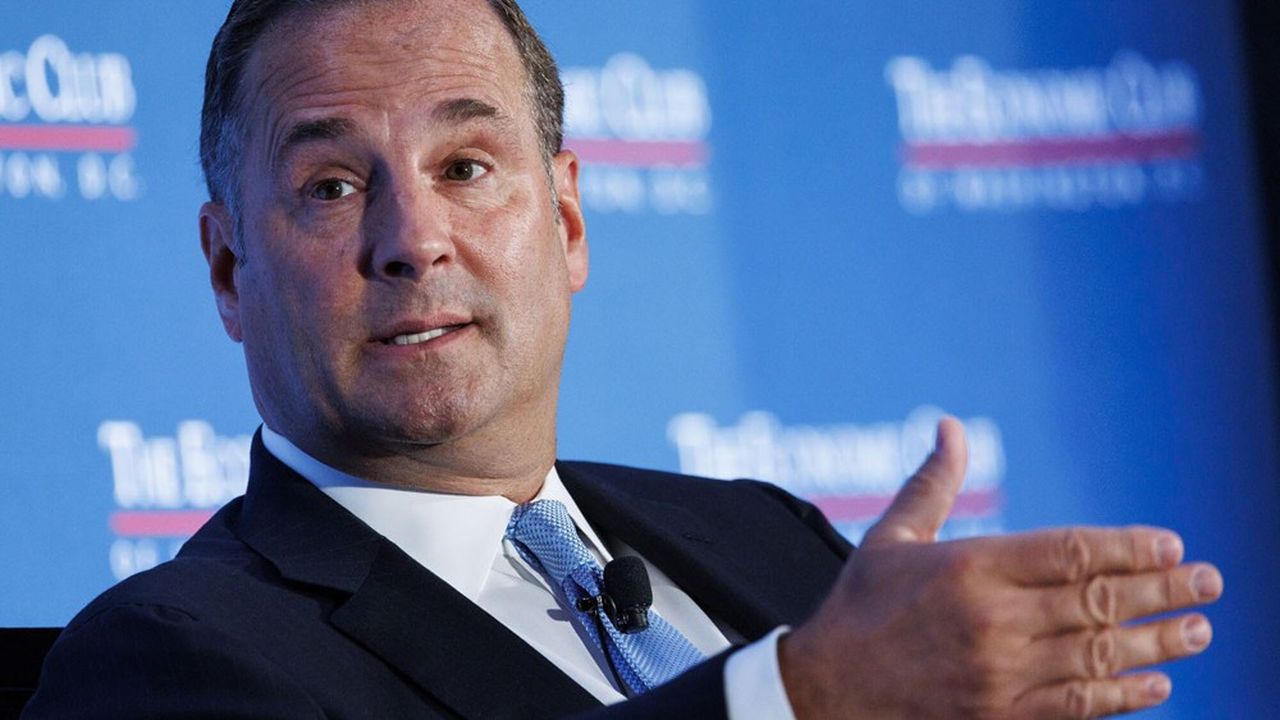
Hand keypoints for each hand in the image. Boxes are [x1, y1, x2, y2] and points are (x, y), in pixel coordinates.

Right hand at [779, 417, 1222, 718]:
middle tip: (1211, 581)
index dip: (1129, 547)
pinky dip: (1122, 697)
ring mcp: (998, 673)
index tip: (1172, 545)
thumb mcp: (893, 536)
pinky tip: (1157, 686)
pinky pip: (1076, 707)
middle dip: (1162, 591)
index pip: (1070, 551)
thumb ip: (934, 483)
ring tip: (1199, 629)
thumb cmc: (861, 604)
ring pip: (1098, 655)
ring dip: (1156, 643)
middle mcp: (991, 619)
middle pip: (1097, 601)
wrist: (826, 688)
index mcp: (969, 567)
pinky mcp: (998, 717)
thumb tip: (950, 426)